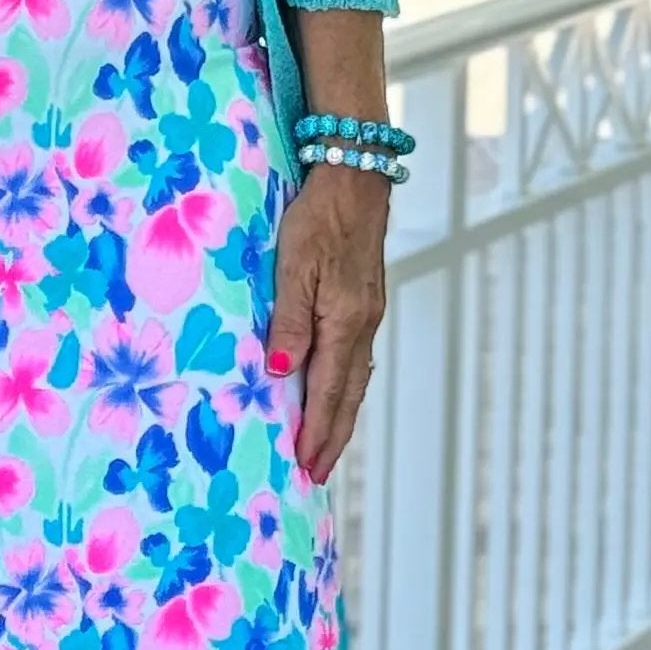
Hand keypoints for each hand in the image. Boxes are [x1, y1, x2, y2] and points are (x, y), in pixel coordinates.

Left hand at [267, 164, 388, 479]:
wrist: (355, 176)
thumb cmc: (318, 217)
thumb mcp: (293, 266)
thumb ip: (288, 321)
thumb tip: (281, 373)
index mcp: (345, 320)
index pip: (329, 390)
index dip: (317, 429)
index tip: (306, 464)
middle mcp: (363, 323)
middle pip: (349, 393)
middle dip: (333, 436)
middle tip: (318, 473)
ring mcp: (368, 313)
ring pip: (356, 377)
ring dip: (342, 415)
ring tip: (328, 445)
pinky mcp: (366, 301)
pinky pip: (358, 357)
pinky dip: (348, 385)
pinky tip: (340, 393)